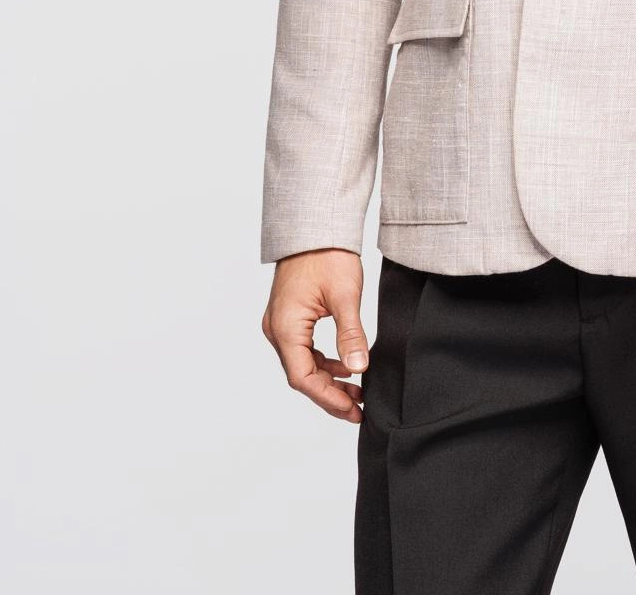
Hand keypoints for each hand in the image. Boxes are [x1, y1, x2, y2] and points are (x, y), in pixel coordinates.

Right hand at [261, 248, 369, 422]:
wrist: (315, 225)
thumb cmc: (328, 254)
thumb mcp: (345, 296)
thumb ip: (351, 335)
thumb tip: (359, 369)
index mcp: (286, 327)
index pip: (303, 378)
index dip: (328, 398)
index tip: (353, 410)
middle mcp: (277, 328)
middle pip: (301, 375)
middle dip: (330, 394)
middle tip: (358, 408)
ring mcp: (280, 322)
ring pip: (302, 364)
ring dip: (328, 380)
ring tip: (357, 392)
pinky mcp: (289, 316)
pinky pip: (303, 349)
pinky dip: (323, 362)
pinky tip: (345, 367)